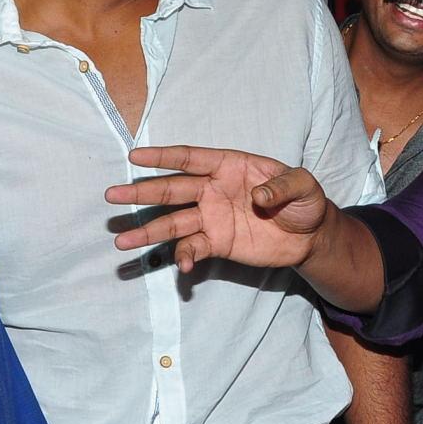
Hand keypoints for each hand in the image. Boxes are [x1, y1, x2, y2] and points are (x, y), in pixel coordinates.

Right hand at [107, 146, 330, 273]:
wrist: (310, 237)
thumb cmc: (305, 202)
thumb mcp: (304, 187)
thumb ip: (283, 187)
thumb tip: (258, 199)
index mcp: (229, 167)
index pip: (189, 158)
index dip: (162, 157)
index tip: (134, 156)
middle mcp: (213, 190)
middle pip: (171, 190)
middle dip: (141, 193)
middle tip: (112, 196)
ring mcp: (212, 218)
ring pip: (173, 223)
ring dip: (148, 232)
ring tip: (122, 241)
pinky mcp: (217, 243)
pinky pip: (193, 249)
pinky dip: (184, 257)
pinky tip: (179, 267)